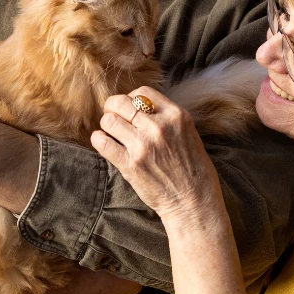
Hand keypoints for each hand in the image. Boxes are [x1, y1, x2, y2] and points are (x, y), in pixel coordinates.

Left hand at [90, 87, 222, 224]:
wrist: (194, 202)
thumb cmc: (193, 170)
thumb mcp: (188, 133)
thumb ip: (167, 118)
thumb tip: (140, 107)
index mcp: (176, 115)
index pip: (142, 92)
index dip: (131, 98)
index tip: (130, 110)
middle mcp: (159, 126)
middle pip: (121, 102)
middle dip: (113, 108)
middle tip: (114, 118)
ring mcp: (143, 145)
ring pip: (109, 120)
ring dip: (107, 126)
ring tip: (112, 134)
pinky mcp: (130, 164)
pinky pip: (102, 142)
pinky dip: (99, 140)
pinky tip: (104, 143)